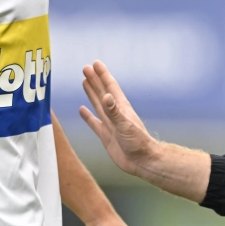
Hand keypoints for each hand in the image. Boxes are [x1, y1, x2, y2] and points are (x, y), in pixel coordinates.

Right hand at [79, 61, 155, 175]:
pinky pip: (94, 123)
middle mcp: (115, 113)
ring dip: (91, 93)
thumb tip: (106, 96)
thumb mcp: (125, 125)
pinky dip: (88, 116)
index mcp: (121, 108)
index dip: (102, 75)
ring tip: (84, 82)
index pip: (110, 87)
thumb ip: (114, 112)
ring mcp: (110, 124)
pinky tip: (82, 110)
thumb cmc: (138, 143)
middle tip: (85, 68)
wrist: (141, 162)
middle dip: (95, 80)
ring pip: (98, 105)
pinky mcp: (106, 135)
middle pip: (102, 92)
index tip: (94, 63)